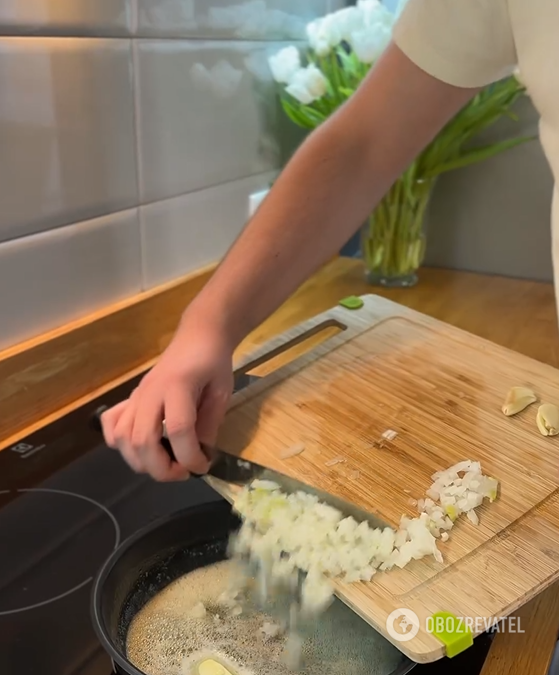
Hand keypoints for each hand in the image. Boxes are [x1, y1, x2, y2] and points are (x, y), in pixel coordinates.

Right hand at [100, 316, 233, 480]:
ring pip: (122, 437)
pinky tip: (138, 449)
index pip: (178, 430)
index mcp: (178, 386)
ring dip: (141, 461)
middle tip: (182, 473)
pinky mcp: (131, 398)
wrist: (198, 336)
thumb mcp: (221, 392)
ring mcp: (137, 395)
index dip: (190, 456)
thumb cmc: (213, 362)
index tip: (203, 466)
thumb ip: (210, 423)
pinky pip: (111, 423)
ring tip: (164, 464)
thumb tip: (200, 455)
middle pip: (142, 439)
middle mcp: (151, 392)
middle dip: (161, 468)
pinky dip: (119, 443)